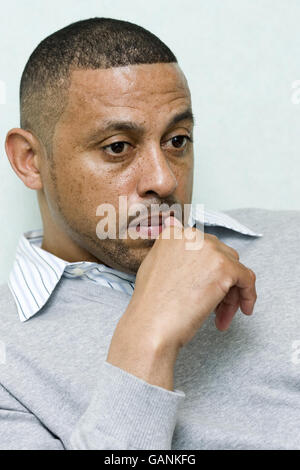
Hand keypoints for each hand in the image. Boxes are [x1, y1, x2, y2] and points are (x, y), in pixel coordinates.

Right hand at [107, 217, 256, 388]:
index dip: (207, 273)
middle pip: (222, 258)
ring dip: (231, 294)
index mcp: (174, 234)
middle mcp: (192, 236)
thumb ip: (174, 256)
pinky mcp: (225, 267)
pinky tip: (243, 310)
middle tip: (215, 309)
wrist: (150, 326)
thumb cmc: (151, 306)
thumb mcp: (155, 268)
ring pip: (235, 269)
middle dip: (222, 284)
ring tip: (220, 316)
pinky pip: (248, 278)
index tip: (205, 290)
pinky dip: (248, 295)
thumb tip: (194, 260)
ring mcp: (210, 249)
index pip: (205, 249)